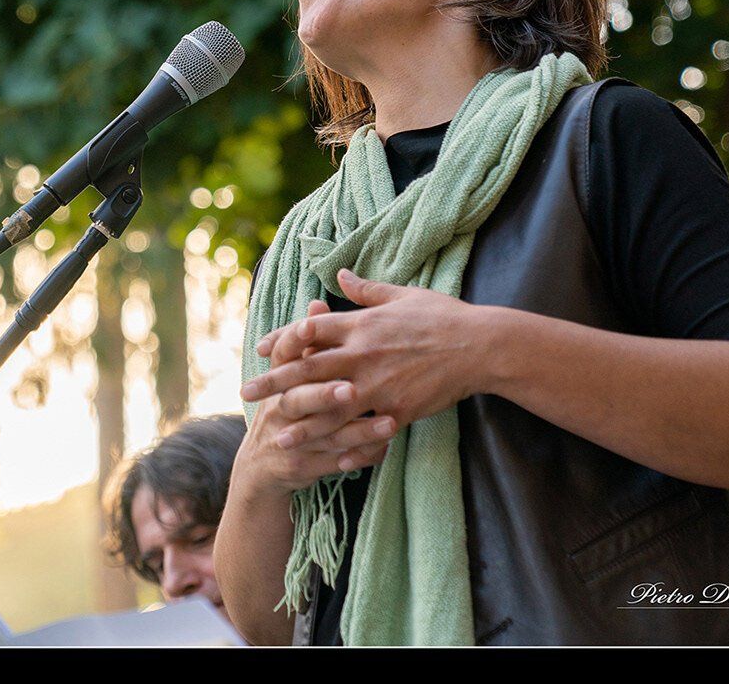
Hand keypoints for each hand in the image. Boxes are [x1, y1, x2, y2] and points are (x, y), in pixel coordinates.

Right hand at [233, 298, 396, 497]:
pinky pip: (334, 463)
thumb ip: (307, 342)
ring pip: (324, 435)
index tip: (312, 324)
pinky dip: (359, 457)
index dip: (295, 340)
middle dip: (325, 393)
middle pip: (299, 398)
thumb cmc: (288, 409)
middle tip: (353, 387)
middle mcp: (279, 409)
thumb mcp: (290, 375)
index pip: (282, 356)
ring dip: (357, 430)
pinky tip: (384, 451)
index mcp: (279, 381)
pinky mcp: (302, 465)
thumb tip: (318, 303)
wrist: (263, 465)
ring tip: (389, 423)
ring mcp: (289, 439)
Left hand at [241, 269, 497, 444]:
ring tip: (275, 435)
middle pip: (308, 369)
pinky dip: (347, 444)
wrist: (482, 346)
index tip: (261, 350)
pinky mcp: (399, 408)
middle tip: (246, 394)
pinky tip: (328, 457)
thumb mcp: (402, 294)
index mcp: (361, 324)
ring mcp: (379, 384)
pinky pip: (366, 430)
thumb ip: (366, 289)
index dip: (282, 340)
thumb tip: (340, 271)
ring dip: (300, 422)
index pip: (310, 330)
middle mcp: (363, 354)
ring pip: (330, 406)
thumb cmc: (444, 316)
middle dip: (275, 383)